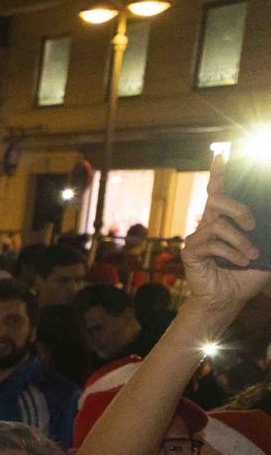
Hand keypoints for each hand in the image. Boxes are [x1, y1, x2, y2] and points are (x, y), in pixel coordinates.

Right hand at [182, 179, 270, 319]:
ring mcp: (198, 238)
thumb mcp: (267, 251)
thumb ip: (270, 235)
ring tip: (251, 255)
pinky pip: (211, 244)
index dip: (219, 173)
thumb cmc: (246, 275)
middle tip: (253, 224)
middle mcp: (209, 225)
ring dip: (240, 240)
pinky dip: (231, 253)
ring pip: (219, 224)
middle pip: (217, 199)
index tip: (221, 155)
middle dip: (238, 208)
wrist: (229, 299)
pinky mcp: (191, 252)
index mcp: (225, 220)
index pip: (219, 191)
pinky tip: (240, 262)